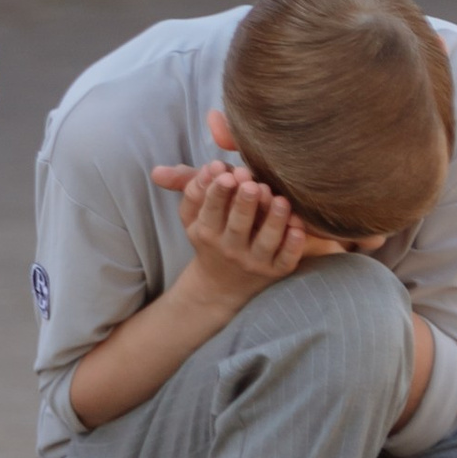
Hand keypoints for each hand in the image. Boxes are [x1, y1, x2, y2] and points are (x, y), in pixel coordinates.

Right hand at [149, 156, 347, 304]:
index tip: (224, 171)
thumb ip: (185, 185)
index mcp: (207, 231)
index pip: (210, 210)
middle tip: (251, 182)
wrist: (222, 286)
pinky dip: (294, 246)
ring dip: (273, 221)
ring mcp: (255, 261)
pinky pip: (287, 260)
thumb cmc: (212, 235)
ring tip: (280, 200)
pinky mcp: (276, 271)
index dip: (217, 191)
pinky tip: (299, 227)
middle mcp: (230, 248)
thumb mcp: (193, 214)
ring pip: (266, 242)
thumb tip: (157, 171)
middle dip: (244, 203)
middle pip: (237, 225)